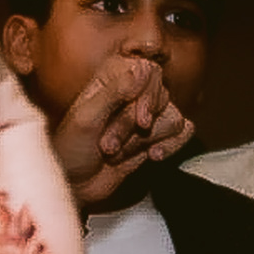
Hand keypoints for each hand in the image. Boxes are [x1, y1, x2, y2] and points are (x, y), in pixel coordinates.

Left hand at [49, 53, 192, 209]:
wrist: (74, 186)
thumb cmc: (70, 151)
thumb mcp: (85, 119)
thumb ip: (114, 91)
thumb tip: (142, 68)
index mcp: (111, 80)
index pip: (150, 71)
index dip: (149, 95)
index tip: (141, 119)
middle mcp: (131, 94)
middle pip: (161, 98)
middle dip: (135, 128)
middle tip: (108, 146)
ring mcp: (144, 116)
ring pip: (172, 118)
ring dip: (145, 142)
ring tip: (117, 154)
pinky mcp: (155, 137)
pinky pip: (183, 132)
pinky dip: (171, 146)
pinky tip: (153, 156)